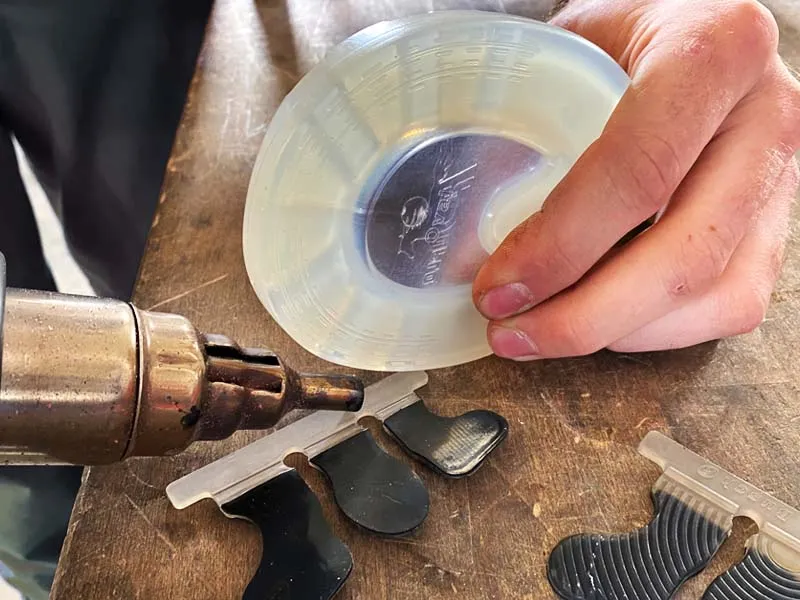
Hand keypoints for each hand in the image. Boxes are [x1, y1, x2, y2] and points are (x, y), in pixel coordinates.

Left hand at [472, 0, 799, 359]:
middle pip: (682, 254)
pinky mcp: (774, 227)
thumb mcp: (568, 48)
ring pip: (712, 295)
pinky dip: (655, 332)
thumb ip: (525, 124)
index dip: (560, 246)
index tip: (497, 288)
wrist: (689, 35)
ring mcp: (780, 180)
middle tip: (509, 332)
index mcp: (714, 53)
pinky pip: (729, 306)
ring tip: (539, 334)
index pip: (636, 169)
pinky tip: (597, 322)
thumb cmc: (621, 40)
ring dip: (615, 334)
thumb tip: (462, 242)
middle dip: (583, 316)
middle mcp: (765, 120)